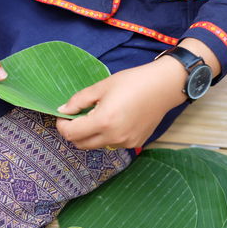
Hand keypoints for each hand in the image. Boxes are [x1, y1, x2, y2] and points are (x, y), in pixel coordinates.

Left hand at [56, 56, 187, 149]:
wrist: (164, 86)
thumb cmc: (133, 82)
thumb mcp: (102, 86)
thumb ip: (79, 100)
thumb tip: (63, 110)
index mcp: (103, 121)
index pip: (71, 134)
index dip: (62, 125)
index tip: (63, 116)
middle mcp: (114, 137)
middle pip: (80, 144)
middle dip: (73, 132)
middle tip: (77, 116)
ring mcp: (125, 143)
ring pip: (96, 145)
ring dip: (89, 135)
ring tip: (97, 116)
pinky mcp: (134, 143)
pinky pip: (111, 144)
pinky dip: (105, 135)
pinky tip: (113, 120)